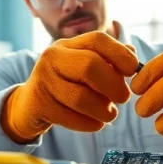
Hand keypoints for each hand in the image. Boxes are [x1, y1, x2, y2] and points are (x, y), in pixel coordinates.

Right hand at [1, 31, 138, 141]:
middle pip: (90, 66)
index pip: (97, 40)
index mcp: (67, 45)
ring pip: (81, 97)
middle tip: (123, 97)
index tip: (133, 70)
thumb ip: (108, 61)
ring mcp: (43, 80)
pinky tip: (97, 124)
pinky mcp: (39, 104)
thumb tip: (132, 54)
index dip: (120, 54)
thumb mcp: (83, 67)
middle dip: (113, 84)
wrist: (28, 105)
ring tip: (110, 114)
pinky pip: (71, 117)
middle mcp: (52, 57)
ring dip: (103, 110)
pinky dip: (90, 124)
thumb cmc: (65, 85)